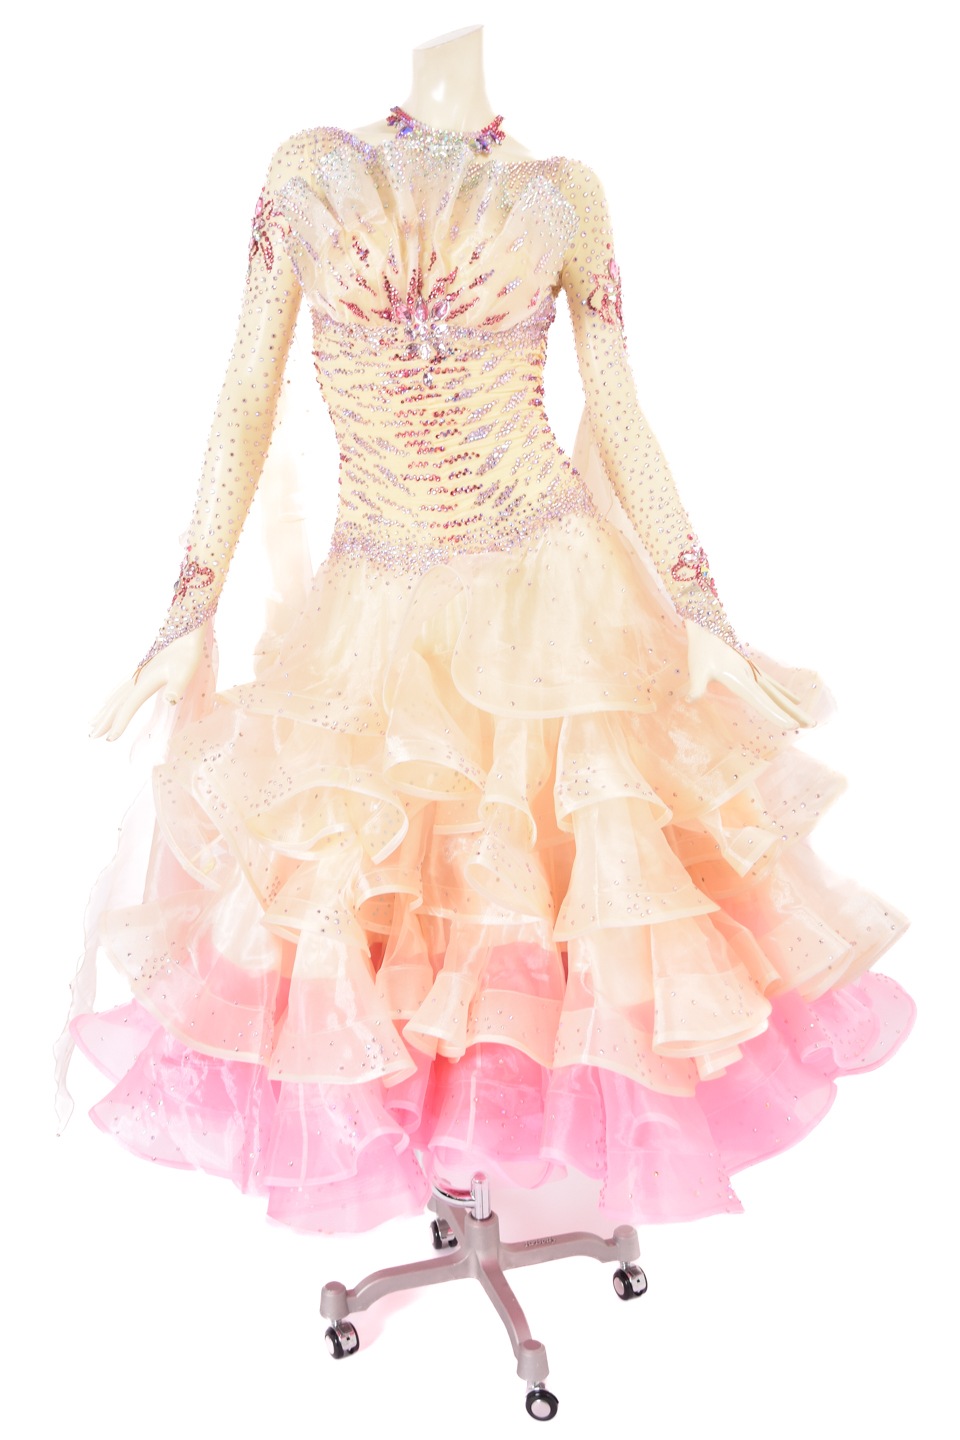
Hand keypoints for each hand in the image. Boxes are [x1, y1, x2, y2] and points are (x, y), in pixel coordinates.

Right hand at [89, 629, 205, 741]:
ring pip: (116, 696)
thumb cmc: (187, 654)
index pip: (129, 707)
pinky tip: (107, 700)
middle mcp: (137, 679)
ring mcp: (137, 675)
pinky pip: (120, 689)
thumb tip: (170, 700)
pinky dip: (111, 698)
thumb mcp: (185, 671)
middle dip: (104, 721)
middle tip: (91, 736)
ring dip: (104, 711)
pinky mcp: (141, 671)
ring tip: (92, 722)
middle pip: (116, 703)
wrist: (184, 632)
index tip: (109, 739)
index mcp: (145, 682)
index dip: (119, 723)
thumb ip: (177, 687)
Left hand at [684, 620, 813, 728]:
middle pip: (777, 699)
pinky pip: (773, 686)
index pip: (762, 702)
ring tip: (808, 720)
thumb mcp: (696, 669)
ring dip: (793, 707)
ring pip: (778, 694)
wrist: (708, 627)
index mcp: (741, 680)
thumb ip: (696, 686)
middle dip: (794, 713)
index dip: (776, 715)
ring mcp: (754, 673)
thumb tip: (691, 700)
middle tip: (812, 725)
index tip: (791, 726)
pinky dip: (784, 694)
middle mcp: (751, 677)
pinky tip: (795, 700)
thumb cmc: (701, 649)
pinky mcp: (752, 670)